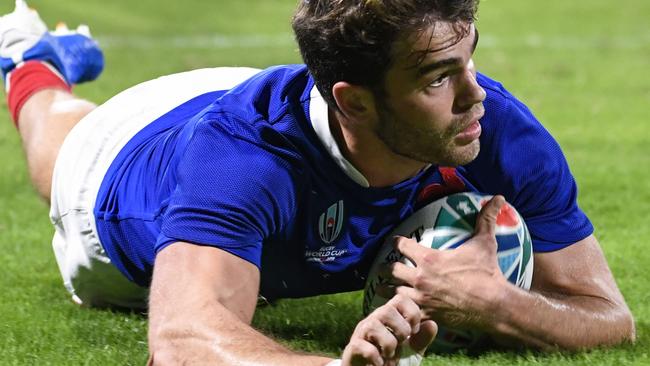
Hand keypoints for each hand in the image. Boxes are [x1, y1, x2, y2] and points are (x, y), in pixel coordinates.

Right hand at [341, 294, 436, 365]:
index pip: (400, 299)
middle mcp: (374, 320)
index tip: (414, 331)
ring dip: (388, 343)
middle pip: (387, 310)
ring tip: (390, 356)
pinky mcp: (353, 349)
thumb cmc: (391, 361)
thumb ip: (421, 339)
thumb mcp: (411, 351)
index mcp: (389, 317)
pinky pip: (362, 346)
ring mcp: (361, 334)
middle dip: (401, 330)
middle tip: (401, 344)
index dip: (412, 313)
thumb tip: (432, 324)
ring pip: (373, 325)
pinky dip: (376, 357)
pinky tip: (380, 363)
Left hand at [385, 196, 509, 329]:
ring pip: (392, 292)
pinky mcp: (426, 314)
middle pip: (391, 270)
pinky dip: (399, 309)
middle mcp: (420, 277)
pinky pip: (405, 311)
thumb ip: (486, 219)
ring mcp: (421, 297)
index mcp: (429, 258)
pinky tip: (396, 308)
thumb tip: (498, 198)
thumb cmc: (486, 272)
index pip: (402, 245)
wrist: (492, 304)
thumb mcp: (484, 242)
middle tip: (382, 268)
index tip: (393, 242)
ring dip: (385, 289)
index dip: (396, 242)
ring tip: (380, 287)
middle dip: (385, 268)